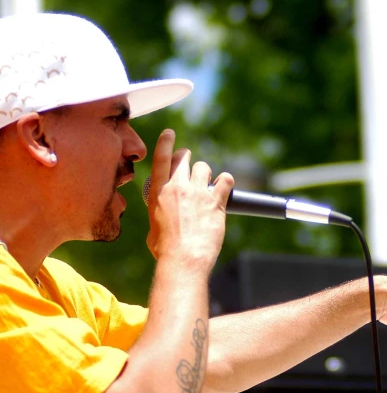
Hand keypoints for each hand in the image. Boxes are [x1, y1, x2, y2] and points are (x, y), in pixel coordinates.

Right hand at [146, 129, 233, 262]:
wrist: (184, 259)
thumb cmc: (166, 251)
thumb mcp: (153, 229)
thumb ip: (159, 216)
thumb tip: (163, 219)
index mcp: (158, 193)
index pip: (161, 160)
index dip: (165, 143)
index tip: (169, 133)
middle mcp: (177, 188)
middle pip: (184, 159)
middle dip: (187, 159)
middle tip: (191, 168)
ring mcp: (198, 192)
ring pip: (204, 167)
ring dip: (206, 174)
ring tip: (208, 185)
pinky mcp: (216, 201)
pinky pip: (225, 179)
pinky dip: (226, 181)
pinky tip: (225, 187)